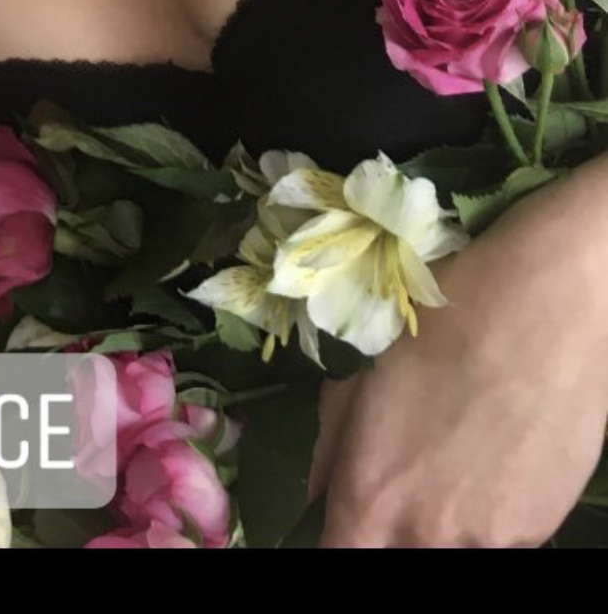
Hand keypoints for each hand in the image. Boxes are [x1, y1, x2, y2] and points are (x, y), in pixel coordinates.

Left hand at [307, 178, 607, 546]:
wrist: (544, 304)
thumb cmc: (442, 321)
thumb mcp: (360, 370)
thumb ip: (330, 444)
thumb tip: (317, 492)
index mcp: (371, 497)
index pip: (336, 558)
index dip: (338, 534)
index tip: (346, 514)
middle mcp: (428, 536)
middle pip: (396, 555)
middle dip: (391, 527)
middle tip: (410, 470)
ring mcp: (490, 539)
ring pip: (453, 548)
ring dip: (445, 519)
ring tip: (458, 453)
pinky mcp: (540, 528)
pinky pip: (500, 537)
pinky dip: (491, 512)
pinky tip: (498, 452)